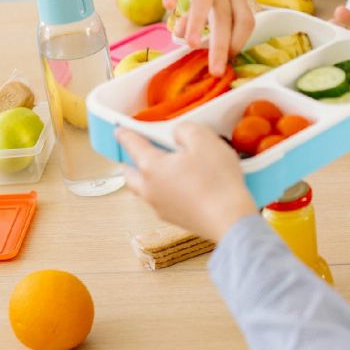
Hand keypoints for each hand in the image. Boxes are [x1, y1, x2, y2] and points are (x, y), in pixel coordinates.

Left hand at [117, 124, 256, 242]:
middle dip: (132, 162)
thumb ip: (185, 129)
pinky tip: (184, 186)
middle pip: (131, 174)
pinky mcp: (176, 219)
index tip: (120, 131)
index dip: (126, 135)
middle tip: (141, 153)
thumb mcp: (204, 139)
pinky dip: (166, 192)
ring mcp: (161, 207)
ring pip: (145, 190)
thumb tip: (178, 133)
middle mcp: (150, 189)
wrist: (230, 219)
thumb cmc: (216, 180)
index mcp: (152, 167)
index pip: (132, 146)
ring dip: (148, 179)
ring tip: (165, 170)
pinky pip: (163, 202)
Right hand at [163, 0, 254, 74]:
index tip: (226, 62)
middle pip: (225, 17)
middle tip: (214, 69)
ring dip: (199, 22)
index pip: (245, 21)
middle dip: (221, 46)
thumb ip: (201, 17)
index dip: (238, 42)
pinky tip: (168, 6)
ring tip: (190, 44)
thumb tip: (186, 39)